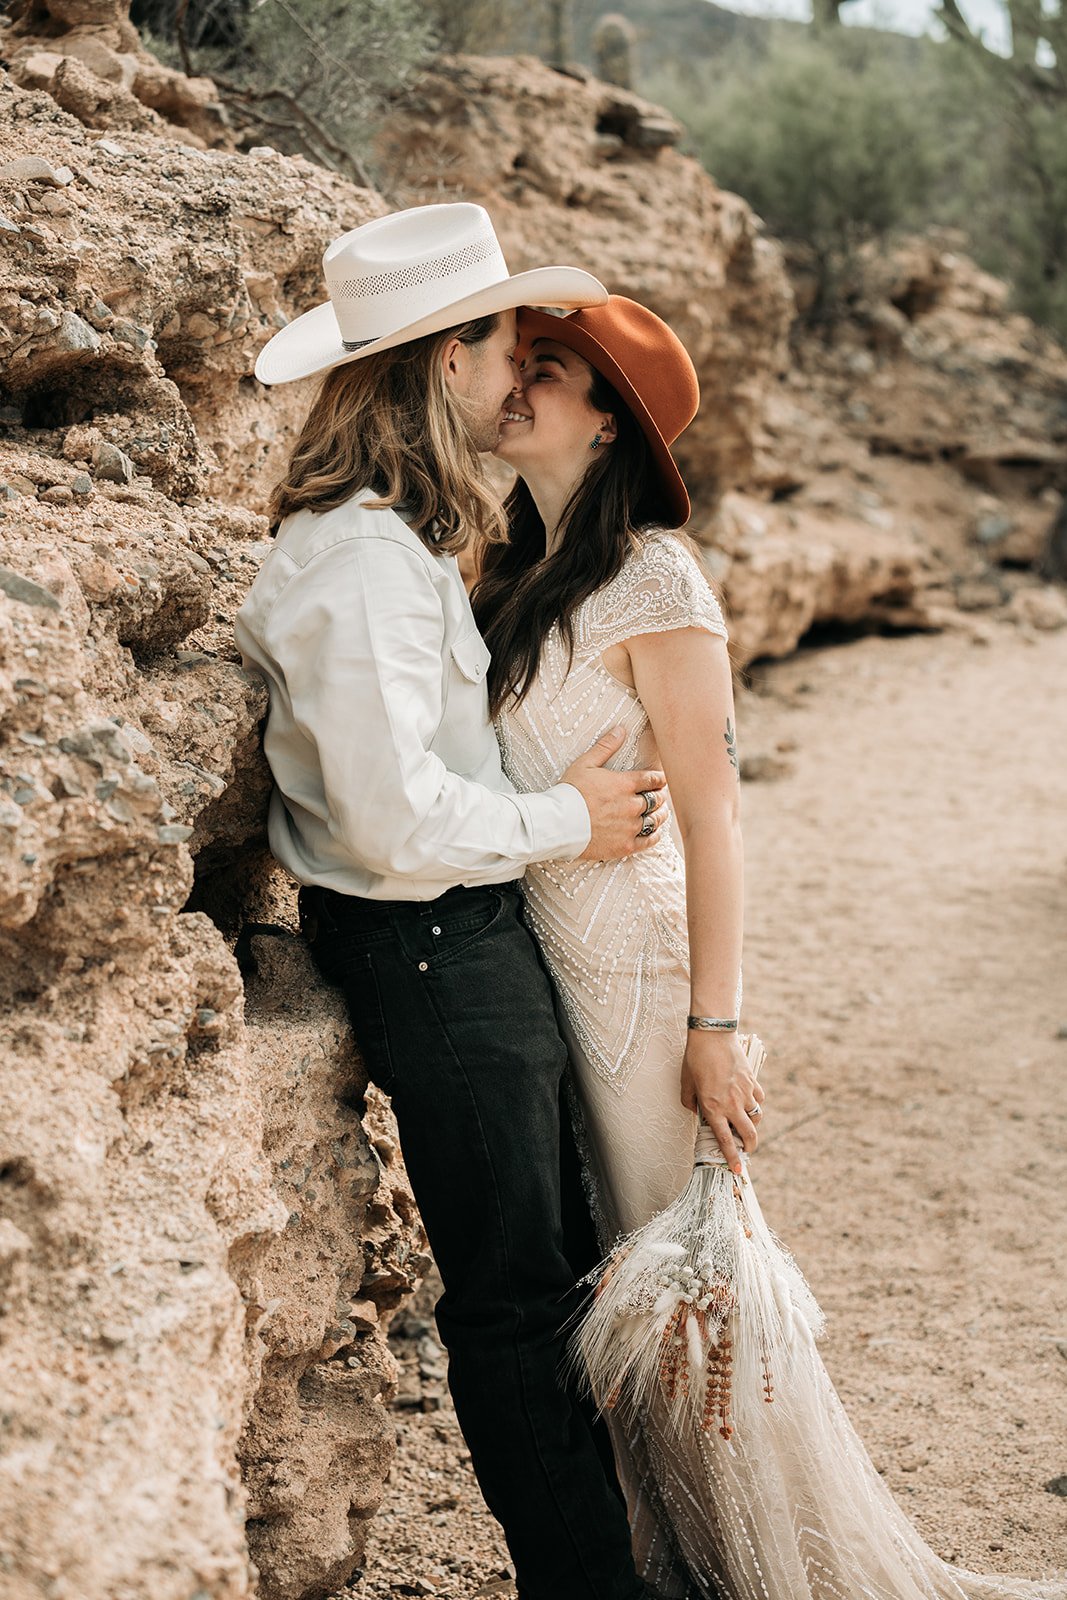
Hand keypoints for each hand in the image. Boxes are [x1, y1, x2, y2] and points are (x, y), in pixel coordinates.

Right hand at [563, 726, 669, 860]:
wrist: (557, 824)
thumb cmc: (569, 792)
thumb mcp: (585, 764)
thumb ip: (605, 747)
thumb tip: (620, 729)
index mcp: (625, 784)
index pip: (653, 779)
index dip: (660, 779)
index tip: (661, 780)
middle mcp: (632, 805)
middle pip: (657, 800)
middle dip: (660, 796)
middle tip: (659, 796)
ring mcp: (630, 826)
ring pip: (656, 820)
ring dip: (660, 815)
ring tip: (660, 813)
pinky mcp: (625, 845)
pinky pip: (649, 841)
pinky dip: (655, 836)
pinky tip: (654, 832)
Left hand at [680, 1031, 764, 1176]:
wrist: (712, 1035)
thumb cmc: (695, 1059)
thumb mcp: (686, 1084)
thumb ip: (690, 1103)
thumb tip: (698, 1113)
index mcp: (713, 1107)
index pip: (725, 1141)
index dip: (732, 1158)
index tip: (738, 1171)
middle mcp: (731, 1104)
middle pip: (749, 1135)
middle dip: (749, 1147)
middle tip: (746, 1150)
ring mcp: (744, 1093)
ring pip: (757, 1118)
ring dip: (752, 1126)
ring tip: (745, 1125)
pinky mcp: (752, 1081)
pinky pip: (759, 1100)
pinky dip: (756, 1104)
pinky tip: (748, 1102)